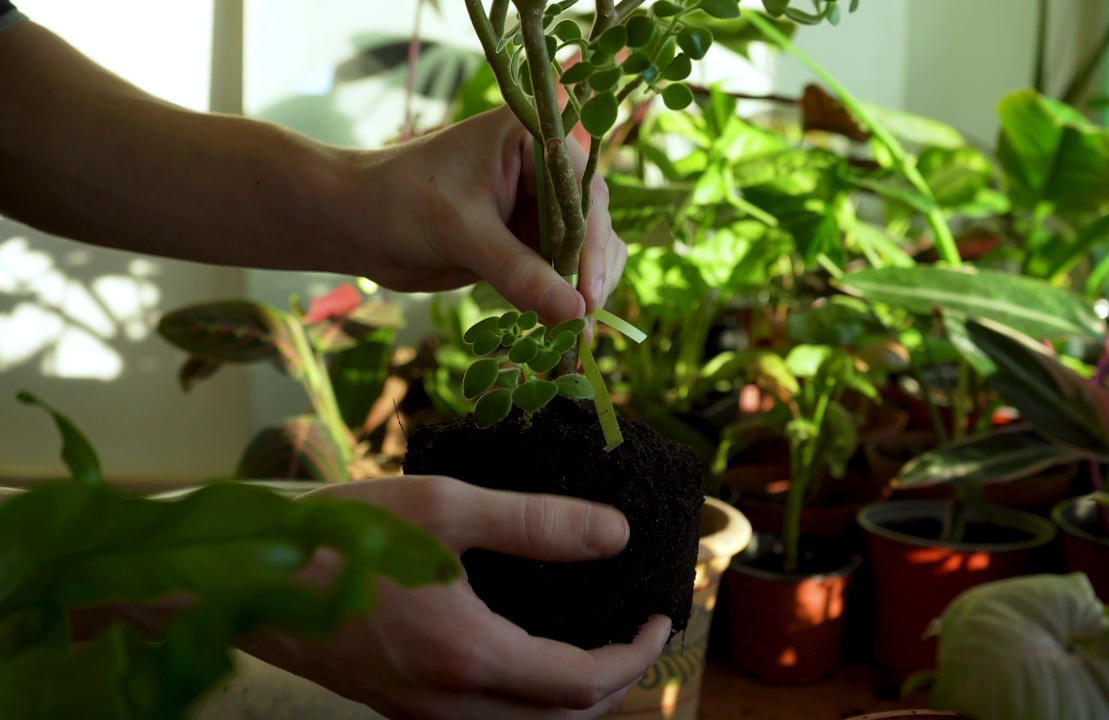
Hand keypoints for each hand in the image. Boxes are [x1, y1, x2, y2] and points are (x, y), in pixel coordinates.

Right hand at [239, 475, 669, 719]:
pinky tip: (532, 657)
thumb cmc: (340, 534)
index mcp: (469, 657)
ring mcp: (422, 714)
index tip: (657, 616)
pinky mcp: (402, 707)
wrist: (248, 577)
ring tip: (598, 648)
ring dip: (574, 701)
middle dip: (614, 685)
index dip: (634, 655)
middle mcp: (449, 704)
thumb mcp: (444, 507)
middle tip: (635, 634)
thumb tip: (614, 533)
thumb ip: (536, 523)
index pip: (583, 684)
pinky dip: (531, 703)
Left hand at [352, 108, 626, 325]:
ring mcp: (535, 208)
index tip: (589, 295)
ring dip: (581, 292)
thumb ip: (519, 272)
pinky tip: (559, 331)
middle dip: (591, 274)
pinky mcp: (524, 242)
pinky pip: (557, 273)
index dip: (593, 246)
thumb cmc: (397, 201)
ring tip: (573, 336)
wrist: (352, 222)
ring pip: (582, 253)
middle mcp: (543, 170)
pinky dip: (561, 301)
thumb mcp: (460, 232)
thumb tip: (576, 313)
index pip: (582, 194)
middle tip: (584, 323)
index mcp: (532, 139)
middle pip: (593, 225)